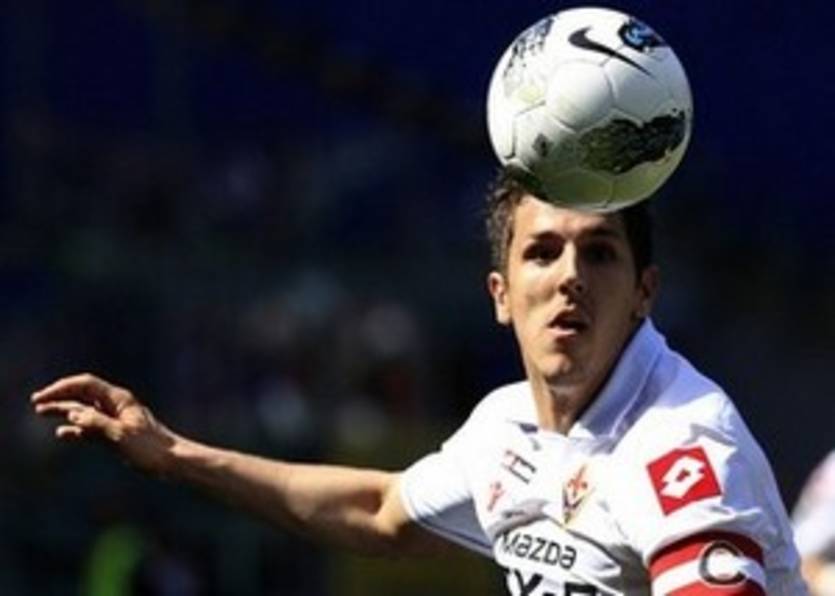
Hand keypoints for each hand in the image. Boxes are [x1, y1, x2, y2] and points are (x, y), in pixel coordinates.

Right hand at [31, 373, 176, 476]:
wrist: (171, 461)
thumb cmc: (150, 448)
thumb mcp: (120, 436)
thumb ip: (96, 424)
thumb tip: (72, 414)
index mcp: (119, 399)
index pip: (86, 385)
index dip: (62, 387)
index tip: (43, 396)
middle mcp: (116, 406)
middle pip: (83, 395)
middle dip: (59, 397)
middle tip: (36, 403)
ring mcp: (115, 419)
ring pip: (85, 411)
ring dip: (64, 412)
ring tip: (42, 413)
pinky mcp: (116, 434)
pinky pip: (91, 428)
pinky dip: (76, 430)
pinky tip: (63, 434)